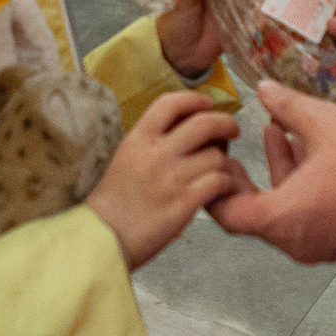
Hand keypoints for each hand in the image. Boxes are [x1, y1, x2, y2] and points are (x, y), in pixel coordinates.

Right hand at [83, 93, 243, 267]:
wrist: (103, 237)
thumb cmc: (113, 202)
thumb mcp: (125, 157)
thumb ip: (150, 141)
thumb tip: (179, 127)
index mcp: (139, 138)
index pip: (171, 103)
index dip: (195, 99)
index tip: (207, 104)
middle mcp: (157, 153)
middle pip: (205, 123)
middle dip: (226, 123)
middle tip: (231, 131)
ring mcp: (173, 177)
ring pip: (217, 155)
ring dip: (225, 160)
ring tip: (220, 168)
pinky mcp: (186, 202)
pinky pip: (220, 181)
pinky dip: (226, 183)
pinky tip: (220, 188)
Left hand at [206, 80, 335, 264]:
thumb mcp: (322, 121)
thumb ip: (286, 106)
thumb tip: (264, 89)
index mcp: (284, 217)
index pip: (228, 215)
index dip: (215, 186)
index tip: (219, 160)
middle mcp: (299, 241)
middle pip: (254, 214)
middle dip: (245, 177)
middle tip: (236, 147)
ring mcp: (323, 244)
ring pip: (284, 212)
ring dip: (276, 175)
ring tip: (273, 130)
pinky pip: (308, 216)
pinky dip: (299, 188)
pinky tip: (305, 148)